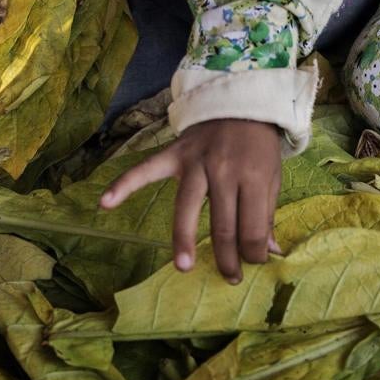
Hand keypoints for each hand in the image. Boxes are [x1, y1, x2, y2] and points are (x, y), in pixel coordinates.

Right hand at [100, 119, 282, 284]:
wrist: (242, 101)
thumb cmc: (259, 145)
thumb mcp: (272, 175)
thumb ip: (267, 212)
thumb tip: (269, 251)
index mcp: (254, 177)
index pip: (253, 227)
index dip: (255, 252)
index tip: (254, 262)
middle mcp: (224, 171)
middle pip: (223, 225)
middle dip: (227, 258)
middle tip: (229, 277)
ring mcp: (196, 162)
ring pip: (187, 207)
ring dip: (184, 239)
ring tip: (184, 266)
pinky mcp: (175, 154)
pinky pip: (146, 170)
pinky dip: (124, 185)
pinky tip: (106, 202)